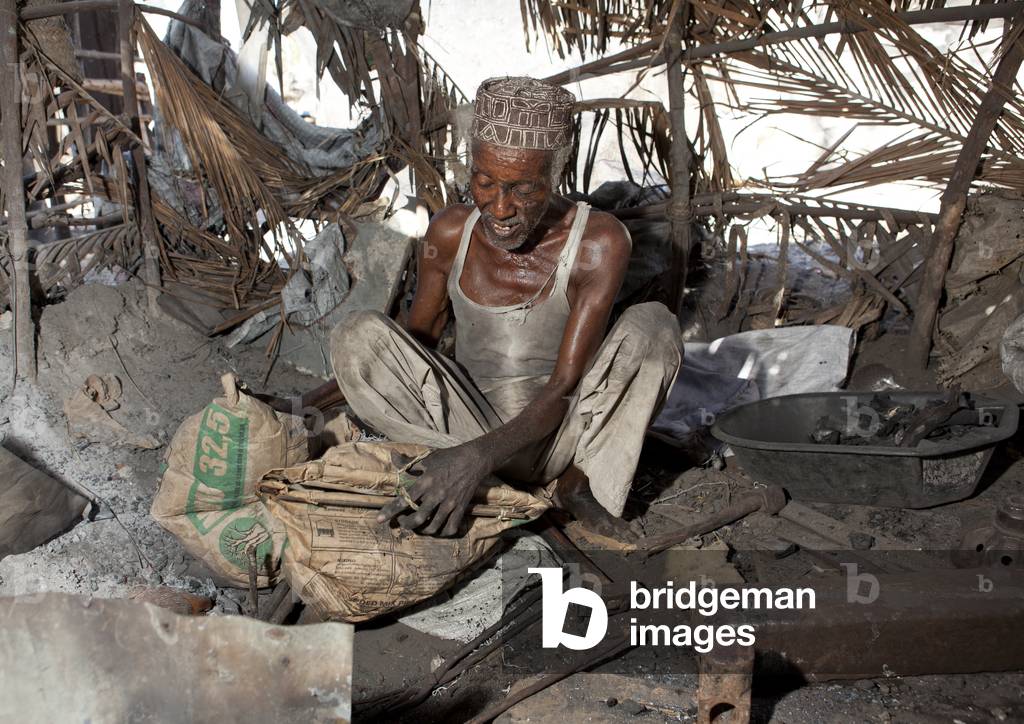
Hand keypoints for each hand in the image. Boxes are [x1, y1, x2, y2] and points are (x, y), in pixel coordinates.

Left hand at [376, 444, 492, 535]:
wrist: (474, 460)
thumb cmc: (448, 457)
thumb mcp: (427, 458)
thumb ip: (408, 462)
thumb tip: (392, 456)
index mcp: (426, 482)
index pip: (404, 499)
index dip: (390, 511)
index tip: (379, 519)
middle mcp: (436, 495)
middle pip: (418, 518)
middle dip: (406, 524)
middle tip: (402, 521)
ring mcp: (450, 503)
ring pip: (433, 526)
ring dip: (422, 530)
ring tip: (417, 526)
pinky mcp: (460, 509)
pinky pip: (450, 528)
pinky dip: (442, 533)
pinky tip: (436, 530)